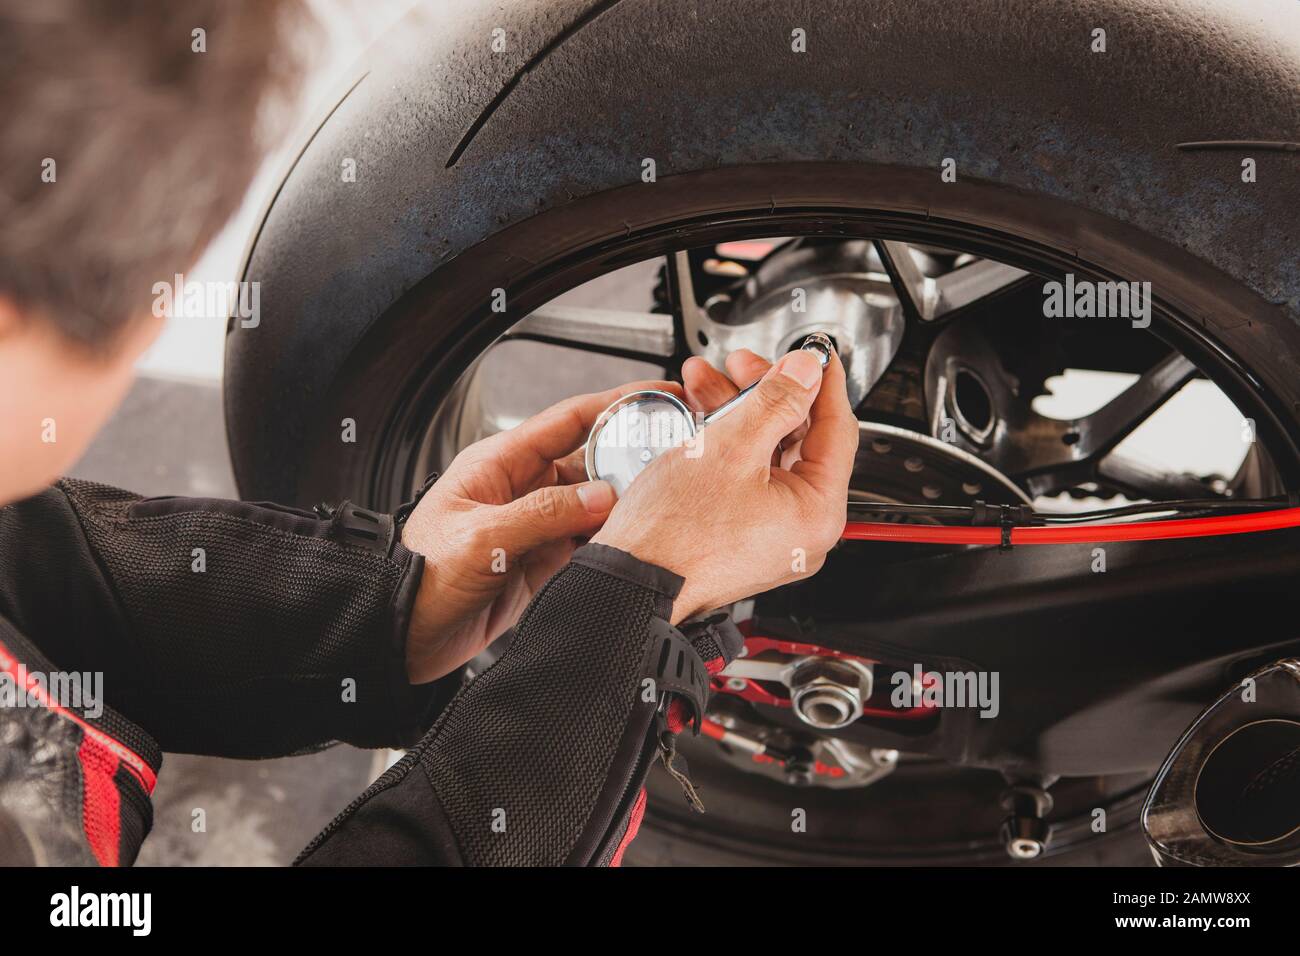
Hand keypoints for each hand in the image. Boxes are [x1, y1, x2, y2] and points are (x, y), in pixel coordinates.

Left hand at [401, 380, 682, 682]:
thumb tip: (601, 497)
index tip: (655, 393)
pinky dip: (611, 541)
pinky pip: (587, 542)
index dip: (614, 402)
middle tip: (671, 457)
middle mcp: (520, 489)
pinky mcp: (541, 562)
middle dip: (629, 456)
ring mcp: (532, 526)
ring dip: (624, 503)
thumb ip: (544, 514)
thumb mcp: (482, 537)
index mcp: (499, 464)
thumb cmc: (418, 576)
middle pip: (588, 460)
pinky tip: (632, 541)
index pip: (567, 419)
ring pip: (593, 503)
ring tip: (660, 501)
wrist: (400, 637)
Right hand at [592, 347, 857, 623]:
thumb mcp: (730, 448)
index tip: (811, 352)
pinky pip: (747, 480)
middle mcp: (803, 531)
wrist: (629, 584)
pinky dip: (727, 447)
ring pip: (767, 457)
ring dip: (738, 414)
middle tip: (741, 364)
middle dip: (763, 393)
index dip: (820, 381)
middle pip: (798, 440)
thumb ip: (776, 400)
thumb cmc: (672, 537)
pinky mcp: (742, 538)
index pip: (837, 429)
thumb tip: (806, 371)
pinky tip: (703, 421)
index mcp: (817, 513)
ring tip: (705, 383)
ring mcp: (772, 537)